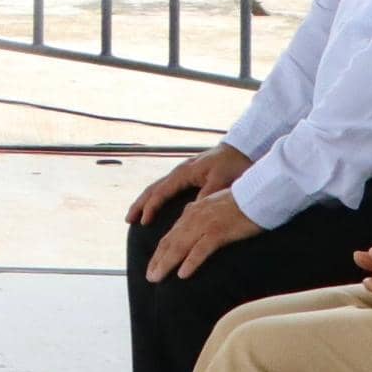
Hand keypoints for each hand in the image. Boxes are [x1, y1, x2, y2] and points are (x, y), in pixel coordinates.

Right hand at [124, 144, 247, 229]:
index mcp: (184, 173)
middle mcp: (179, 172)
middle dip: (140, 204)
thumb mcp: (221, 181)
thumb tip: (190, 212)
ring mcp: (183, 173)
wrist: (243, 148)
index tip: (143, 222)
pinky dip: (157, 197)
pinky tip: (157, 204)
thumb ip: (205, 195)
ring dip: (146, 201)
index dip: (151, 208)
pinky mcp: (189, 175)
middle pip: (153, 188)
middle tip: (128, 220)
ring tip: (137, 215)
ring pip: (158, 187)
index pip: (161, 192)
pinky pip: (167, 187)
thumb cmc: (233, 163)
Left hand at [143, 182, 266, 282]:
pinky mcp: (219, 232)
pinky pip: (201, 249)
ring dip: (166, 263)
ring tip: (156, 277)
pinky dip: (191, 262)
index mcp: (193, 212)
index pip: (171, 235)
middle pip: (170, 242)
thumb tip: (193, 222)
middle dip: (157, 260)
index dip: (160, 251)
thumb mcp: (214, 205)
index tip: (153, 265)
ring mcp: (205, 225)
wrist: (258, 193)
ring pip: (180, 246)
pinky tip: (182, 274)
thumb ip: (201, 214)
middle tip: (149, 277)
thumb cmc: (242, 202)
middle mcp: (194, 218)